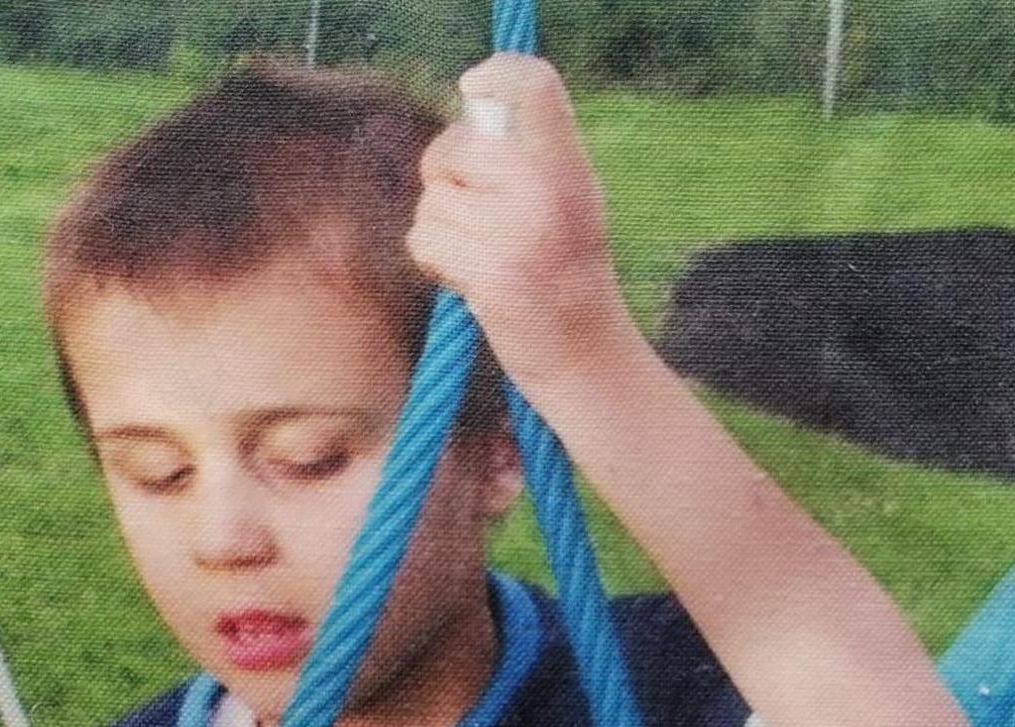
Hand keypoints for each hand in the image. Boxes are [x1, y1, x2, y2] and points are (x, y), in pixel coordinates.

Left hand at [408, 54, 627, 387]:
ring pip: (435, 199)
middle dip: (446, 177)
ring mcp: (520, 233)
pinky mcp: (491, 275)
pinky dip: (435, 261)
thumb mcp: (570, 203)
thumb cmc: (569, 280)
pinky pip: (425, 239)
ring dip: (443, 229)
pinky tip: (470, 281)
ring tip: (484, 257)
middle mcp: (549, 192)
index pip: (533, 86)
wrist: (589, 362)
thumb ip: (529, 158)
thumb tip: (473, 108)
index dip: (495, 75)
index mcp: (572, 169)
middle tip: (477, 214)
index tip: (475, 93)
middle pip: (455, 146)